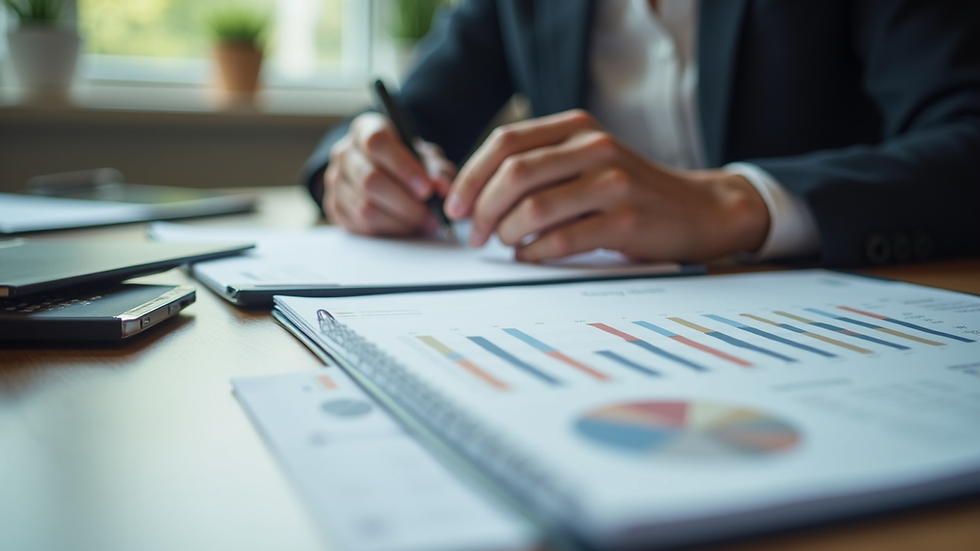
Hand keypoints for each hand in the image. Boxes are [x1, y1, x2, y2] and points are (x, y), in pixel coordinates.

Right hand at [324, 112, 455, 235]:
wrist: (381, 172)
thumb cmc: (406, 161)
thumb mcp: (425, 157)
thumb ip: (437, 169)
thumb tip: (442, 186)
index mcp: (365, 130)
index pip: (377, 143)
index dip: (403, 167)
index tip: (426, 189)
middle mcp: (344, 153)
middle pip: (371, 181)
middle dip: (407, 203)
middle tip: (431, 215)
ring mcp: (336, 181)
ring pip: (366, 208)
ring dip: (400, 221)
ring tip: (422, 223)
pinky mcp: (335, 206)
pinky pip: (361, 225)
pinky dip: (389, 230)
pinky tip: (406, 226)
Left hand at [445, 110, 769, 262]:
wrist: (700, 210)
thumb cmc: (632, 190)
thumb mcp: (589, 159)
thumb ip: (542, 165)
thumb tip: (476, 195)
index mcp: (578, 127)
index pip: (506, 142)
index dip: (471, 176)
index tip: (455, 205)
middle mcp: (595, 147)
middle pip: (514, 174)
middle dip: (483, 209)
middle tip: (475, 234)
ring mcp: (613, 183)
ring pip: (534, 209)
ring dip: (508, 233)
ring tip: (507, 245)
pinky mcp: (626, 221)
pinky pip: (562, 240)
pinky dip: (536, 252)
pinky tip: (531, 256)